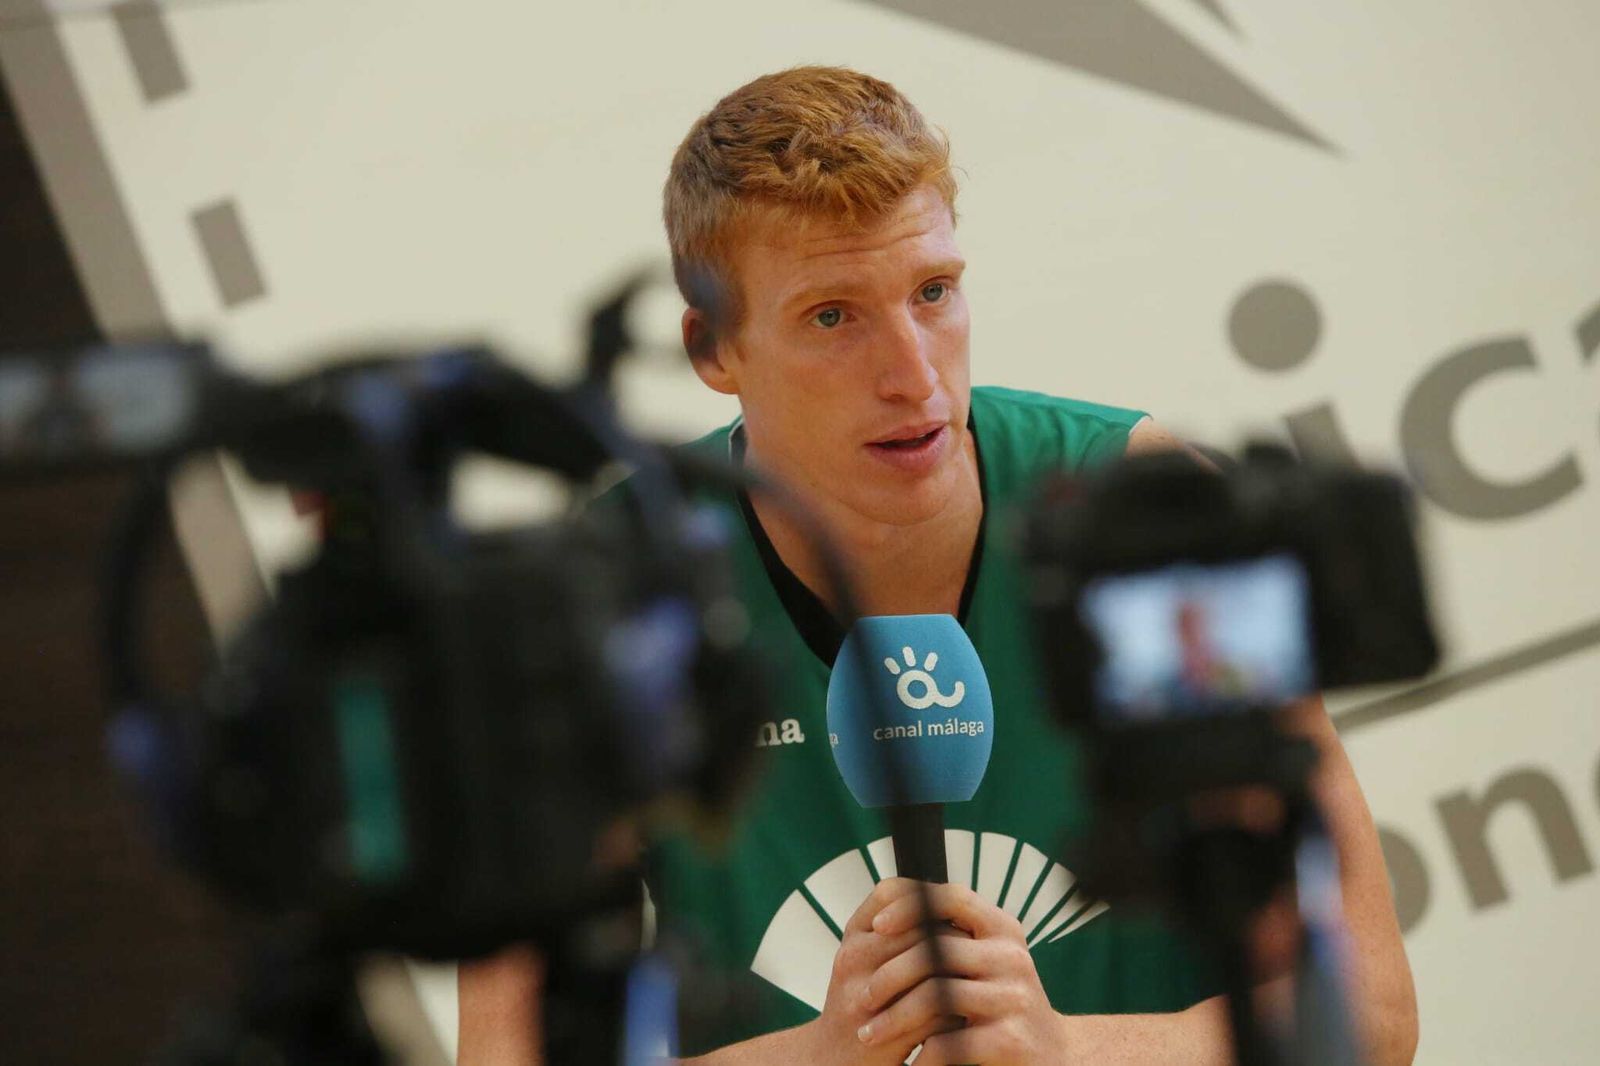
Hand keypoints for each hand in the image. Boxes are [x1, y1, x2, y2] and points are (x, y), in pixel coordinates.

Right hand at [802, 878, 965, 1065]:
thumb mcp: (865, 959)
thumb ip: (898, 932)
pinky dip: (957, 1014)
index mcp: (853, 936)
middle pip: (920, 930)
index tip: (956, 919)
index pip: (895, 894)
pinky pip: (936, 1012)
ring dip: (961, 976)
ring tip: (974, 984)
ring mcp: (865, 996)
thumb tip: (956, 912)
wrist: (828, 1060)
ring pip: (932, 967)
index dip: (931, 901)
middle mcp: (853, 959)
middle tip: (979, 954)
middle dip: (957, 940)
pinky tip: (963, 1017)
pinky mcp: (884, 1033)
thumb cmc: (859, 1006)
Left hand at [858, 880, 1069, 1065]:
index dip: (910, 905)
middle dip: (887, 977)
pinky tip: (910, 1062)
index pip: (953, 897)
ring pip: (935, 997)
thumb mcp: (983, 961)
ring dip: (893, 1020)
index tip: (876, 925)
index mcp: (1002, 929)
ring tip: (870, 1035)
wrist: (1053, 1056)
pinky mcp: (1011, 1040)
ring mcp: (1014, 998)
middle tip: (862, 999)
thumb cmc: (1002, 1006)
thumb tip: (883, 913)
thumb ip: (947, 937)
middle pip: (934, 952)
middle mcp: (1012, 957)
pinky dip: (921, 1054)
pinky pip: (949, 1042)